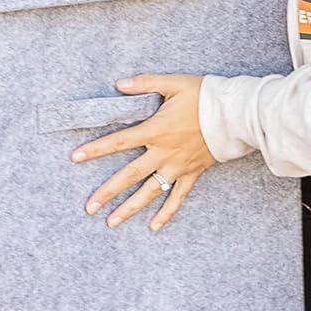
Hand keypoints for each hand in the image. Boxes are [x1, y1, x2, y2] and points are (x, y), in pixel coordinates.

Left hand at [71, 74, 216, 231]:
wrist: (235, 114)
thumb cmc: (204, 96)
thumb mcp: (174, 83)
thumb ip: (145, 83)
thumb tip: (119, 84)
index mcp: (156, 130)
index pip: (119, 141)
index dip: (96, 149)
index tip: (75, 158)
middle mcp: (164, 153)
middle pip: (130, 176)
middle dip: (107, 192)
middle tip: (89, 207)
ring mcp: (178, 166)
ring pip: (150, 192)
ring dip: (130, 208)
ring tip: (111, 222)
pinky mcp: (192, 173)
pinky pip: (178, 198)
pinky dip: (166, 213)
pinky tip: (154, 227)